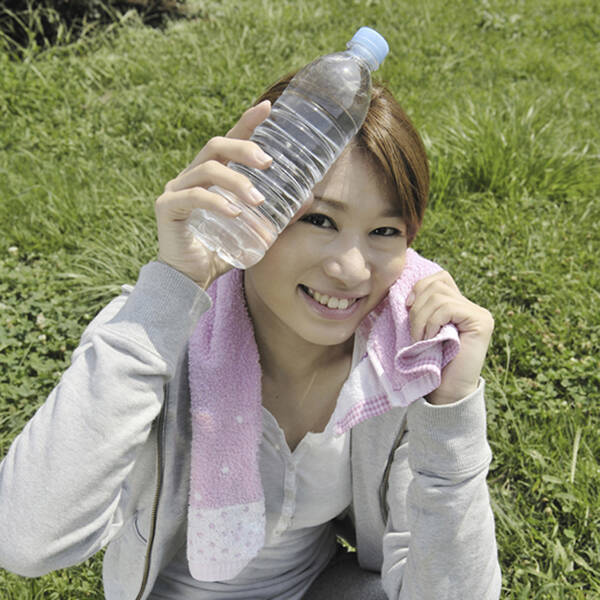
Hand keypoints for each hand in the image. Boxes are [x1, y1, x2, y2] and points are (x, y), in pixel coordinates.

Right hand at [155, 100, 272, 288]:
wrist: (188, 282)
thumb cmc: (219, 253)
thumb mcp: (252, 230)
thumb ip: (275, 215)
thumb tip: (308, 199)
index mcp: (209, 177)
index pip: (228, 142)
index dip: (246, 123)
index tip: (268, 107)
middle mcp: (190, 177)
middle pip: (216, 146)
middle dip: (245, 148)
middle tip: (269, 163)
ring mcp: (175, 190)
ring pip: (207, 169)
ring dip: (236, 181)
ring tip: (258, 200)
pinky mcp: (167, 208)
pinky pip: (194, 197)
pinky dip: (217, 202)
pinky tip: (235, 213)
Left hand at [406, 270, 493, 404]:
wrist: (445, 391)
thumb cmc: (429, 362)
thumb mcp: (421, 327)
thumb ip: (421, 306)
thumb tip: (403, 283)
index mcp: (458, 305)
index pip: (439, 278)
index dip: (419, 287)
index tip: (406, 307)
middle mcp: (472, 306)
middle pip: (436, 284)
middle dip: (416, 307)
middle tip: (413, 333)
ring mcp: (479, 313)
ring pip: (439, 296)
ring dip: (421, 318)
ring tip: (420, 339)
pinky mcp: (481, 322)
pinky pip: (447, 308)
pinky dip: (431, 323)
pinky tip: (430, 340)